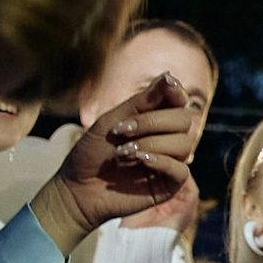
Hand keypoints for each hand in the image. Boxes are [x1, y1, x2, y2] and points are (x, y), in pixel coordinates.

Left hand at [38, 75, 202, 242]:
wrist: (77, 188)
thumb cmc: (93, 152)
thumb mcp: (113, 120)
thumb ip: (143, 101)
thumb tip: (170, 75)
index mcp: (156, 120)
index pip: (179, 101)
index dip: (176, 92)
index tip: (166, 85)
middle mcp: (167, 139)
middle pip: (184, 120)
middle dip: (153, 122)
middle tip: (121, 131)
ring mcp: (170, 162)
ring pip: (184, 144)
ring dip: (151, 143)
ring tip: (122, 152)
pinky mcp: (169, 186)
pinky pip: (181, 170)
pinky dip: (161, 161)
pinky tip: (140, 160)